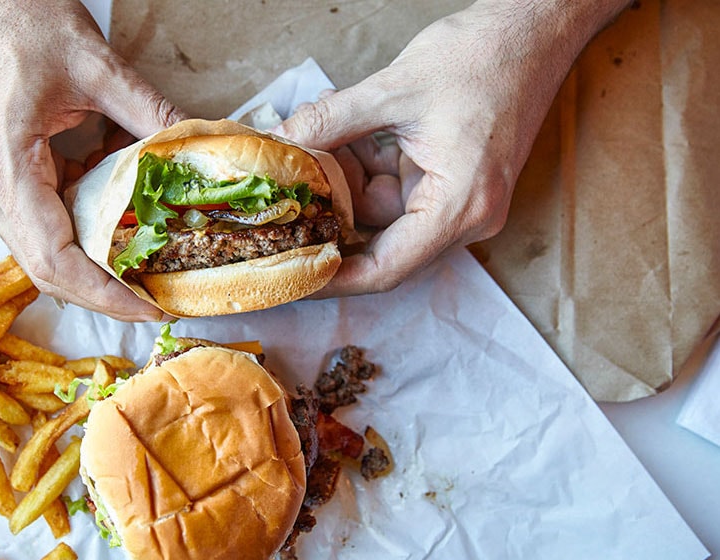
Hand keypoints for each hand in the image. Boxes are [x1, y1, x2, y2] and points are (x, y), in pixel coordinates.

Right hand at [0, 0, 184, 319]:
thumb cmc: (18, 19)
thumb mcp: (95, 65)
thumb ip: (147, 112)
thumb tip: (195, 149)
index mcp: (2, 161)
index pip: (52, 255)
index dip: (102, 292)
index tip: (146, 306)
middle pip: (42, 267)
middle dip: (100, 294)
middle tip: (152, 301)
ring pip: (38, 251)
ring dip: (89, 267)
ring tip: (141, 273)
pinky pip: (36, 223)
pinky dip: (77, 232)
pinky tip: (115, 226)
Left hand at [276, 0, 627, 295]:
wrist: (533, 30)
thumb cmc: (483, 57)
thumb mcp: (394, 90)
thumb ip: (331, 122)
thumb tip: (280, 145)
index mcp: (460, 207)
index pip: (385, 268)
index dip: (331, 277)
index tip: (287, 274)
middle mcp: (466, 217)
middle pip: (378, 240)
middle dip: (330, 210)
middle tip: (285, 187)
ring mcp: (459, 201)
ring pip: (380, 210)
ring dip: (345, 177)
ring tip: (318, 133)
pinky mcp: (449, 181)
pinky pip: (393, 187)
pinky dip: (365, 163)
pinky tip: (343, 130)